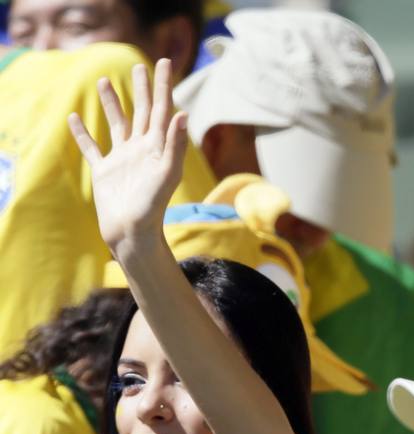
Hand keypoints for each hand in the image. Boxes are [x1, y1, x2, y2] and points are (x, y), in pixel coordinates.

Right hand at [68, 58, 186, 253]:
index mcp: (157, 147)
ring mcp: (122, 160)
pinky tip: (74, 118)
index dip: (164, 86)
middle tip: (140, 66)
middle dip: (141, 89)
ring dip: (111, 104)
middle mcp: (140, 150)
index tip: (165, 63)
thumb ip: (175, 144)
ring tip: (104, 81)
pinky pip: (92, 148)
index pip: (161, 110)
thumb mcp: (167, 172)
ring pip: (116, 124)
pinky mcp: (104, 172)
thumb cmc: (153, 206)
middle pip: (141, 112)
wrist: (133, 232)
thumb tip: (182, 114)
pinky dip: (83, 133)